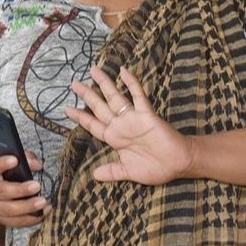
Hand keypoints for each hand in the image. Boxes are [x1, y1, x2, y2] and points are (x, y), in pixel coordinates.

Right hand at [0, 152, 49, 227]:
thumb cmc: (0, 175)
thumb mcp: (7, 162)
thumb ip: (24, 158)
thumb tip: (36, 165)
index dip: (2, 164)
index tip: (14, 160)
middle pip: (2, 192)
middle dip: (21, 190)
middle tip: (36, 186)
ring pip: (9, 211)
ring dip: (28, 208)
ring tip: (43, 202)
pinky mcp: (0, 219)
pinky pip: (16, 222)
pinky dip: (31, 219)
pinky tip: (43, 213)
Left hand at [66, 66, 195, 184]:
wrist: (178, 165)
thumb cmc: (156, 168)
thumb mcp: (128, 172)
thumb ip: (112, 172)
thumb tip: (94, 175)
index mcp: (115, 139)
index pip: (94, 125)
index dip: (81, 117)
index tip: (67, 109)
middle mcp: (121, 125)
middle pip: (100, 107)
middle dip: (87, 95)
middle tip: (73, 84)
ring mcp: (133, 118)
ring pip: (115, 98)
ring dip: (104, 84)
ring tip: (93, 70)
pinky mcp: (147, 114)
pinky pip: (138, 96)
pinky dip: (131, 83)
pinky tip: (123, 71)